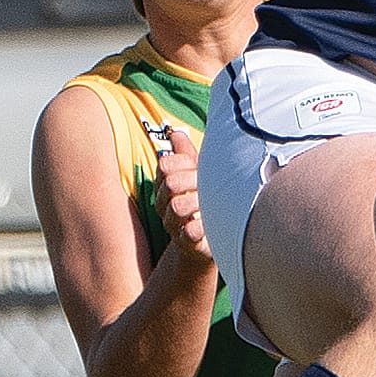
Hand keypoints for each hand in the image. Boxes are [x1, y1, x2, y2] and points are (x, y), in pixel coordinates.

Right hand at [155, 131, 214, 267]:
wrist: (207, 240)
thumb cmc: (202, 201)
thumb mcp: (196, 175)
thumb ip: (186, 155)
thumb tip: (176, 133)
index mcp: (165, 185)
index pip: (165, 165)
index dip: (183, 161)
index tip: (198, 165)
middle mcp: (164, 204)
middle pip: (170, 183)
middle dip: (192, 179)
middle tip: (208, 183)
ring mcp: (173, 225)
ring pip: (176, 207)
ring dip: (197, 201)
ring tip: (211, 202)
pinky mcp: (187, 243)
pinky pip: (190, 232)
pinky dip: (201, 225)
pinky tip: (210, 222)